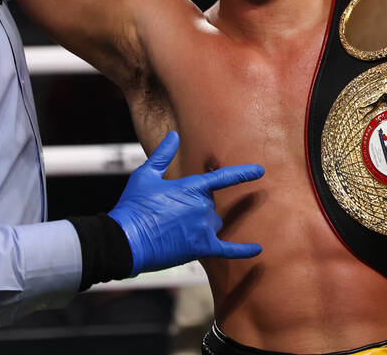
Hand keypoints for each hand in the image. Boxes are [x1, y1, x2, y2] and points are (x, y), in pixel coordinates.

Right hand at [108, 131, 263, 274]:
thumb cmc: (134, 206)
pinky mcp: (200, 248)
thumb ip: (163, 154)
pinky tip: (258, 250)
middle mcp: (202, 207)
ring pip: (213, 224)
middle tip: (170, 214)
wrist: (125, 240)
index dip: (243, 173)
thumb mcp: (146, 175)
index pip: (223, 178)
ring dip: (202, 225)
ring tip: (174, 230)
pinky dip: (242, 250)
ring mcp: (203, 228)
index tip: (260, 171)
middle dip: (195, 207)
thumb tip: (173, 135)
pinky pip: (227, 250)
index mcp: (192, 187)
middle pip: (211, 205)